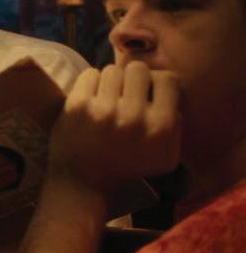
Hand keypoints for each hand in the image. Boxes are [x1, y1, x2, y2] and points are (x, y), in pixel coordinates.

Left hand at [49, 62, 180, 194]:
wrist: (83, 184)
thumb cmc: (126, 169)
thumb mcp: (165, 157)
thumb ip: (175, 125)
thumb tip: (171, 93)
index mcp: (160, 127)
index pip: (167, 78)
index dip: (157, 82)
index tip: (147, 92)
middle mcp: (133, 116)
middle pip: (138, 69)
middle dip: (132, 79)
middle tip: (125, 94)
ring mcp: (103, 110)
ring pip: (112, 70)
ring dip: (111, 82)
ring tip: (108, 98)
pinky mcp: (77, 106)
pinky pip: (90, 74)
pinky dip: (91, 83)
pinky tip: (92, 98)